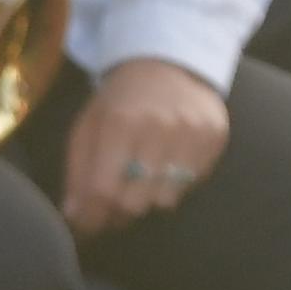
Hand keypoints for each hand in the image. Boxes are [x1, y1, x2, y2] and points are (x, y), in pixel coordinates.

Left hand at [59, 56, 230, 240]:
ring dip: (149, 199)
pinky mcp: (216, 137)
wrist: (167, 65)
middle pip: (135, 201)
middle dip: (119, 211)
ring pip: (166, 199)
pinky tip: (167, 165)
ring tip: (141, 183)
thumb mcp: (88, 127)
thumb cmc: (119, 102)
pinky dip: (175, 184)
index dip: (92, 215)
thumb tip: (75, 217)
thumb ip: (79, 171)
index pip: (104, 190)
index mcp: (119, 122)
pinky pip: (193, 184)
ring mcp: (192, 133)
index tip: (87, 224)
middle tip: (113, 206)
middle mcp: (159, 127)